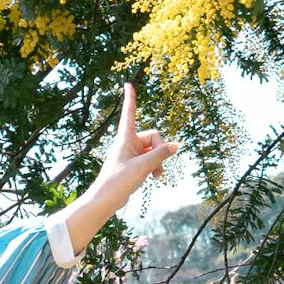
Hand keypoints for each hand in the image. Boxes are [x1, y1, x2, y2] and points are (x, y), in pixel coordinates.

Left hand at [63, 84, 179, 250]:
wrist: (106, 199)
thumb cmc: (119, 180)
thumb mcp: (144, 166)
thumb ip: (161, 154)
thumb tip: (177, 145)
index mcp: (125, 137)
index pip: (130, 113)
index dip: (131, 99)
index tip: (128, 83)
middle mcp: (128, 142)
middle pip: (153, 137)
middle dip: (160, 150)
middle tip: (156, 166)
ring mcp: (131, 153)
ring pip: (153, 150)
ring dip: (157, 161)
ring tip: (154, 175)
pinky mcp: (133, 164)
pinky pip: (149, 159)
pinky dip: (153, 167)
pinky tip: (152, 177)